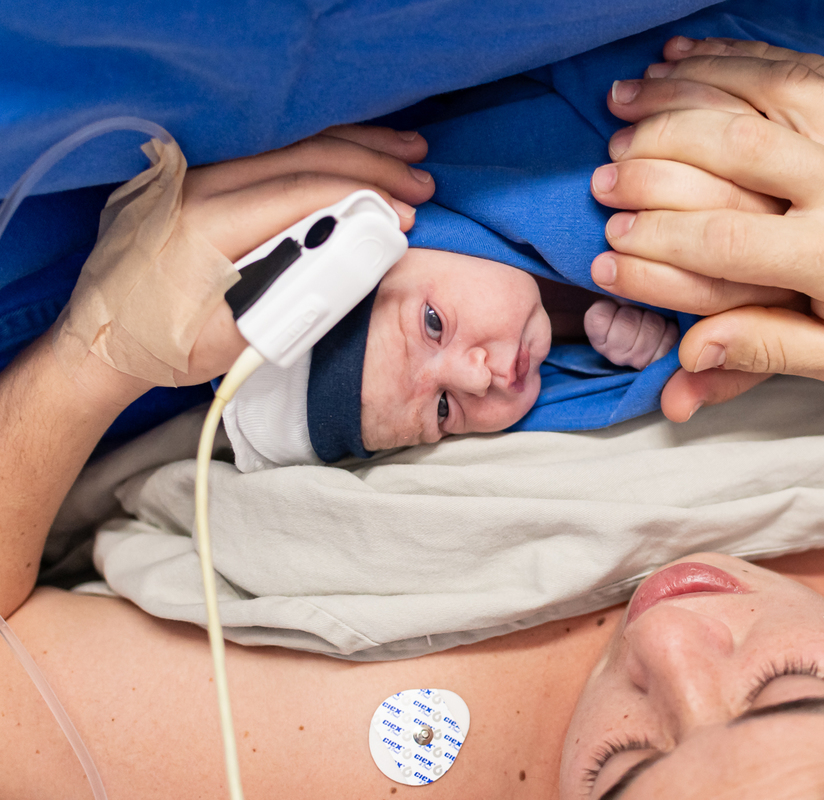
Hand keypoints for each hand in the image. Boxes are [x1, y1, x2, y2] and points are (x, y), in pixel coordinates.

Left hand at [176, 125, 435, 386]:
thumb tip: (356, 258)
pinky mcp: (198, 178)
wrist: (101, 340)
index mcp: (204, 224)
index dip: (362, 198)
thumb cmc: (166, 347)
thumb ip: (294, 296)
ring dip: (353, 147)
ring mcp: (195, 175)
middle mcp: (197, 185)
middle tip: (421, 181)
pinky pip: (270, 151)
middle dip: (371, 164)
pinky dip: (319, 150)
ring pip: (289, 145)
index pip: (299, 193)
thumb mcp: (237, 337)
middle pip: (301, 156)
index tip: (405, 214)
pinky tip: (353, 148)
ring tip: (406, 152)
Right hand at [591, 38, 823, 405]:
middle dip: (652, 155)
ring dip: (684, 88)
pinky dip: (739, 57)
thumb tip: (688, 356)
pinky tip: (690, 57)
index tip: (608, 244)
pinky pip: (800, 70)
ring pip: (761, 91)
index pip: (723, 242)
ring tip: (624, 96)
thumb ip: (769, 352)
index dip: (656, 244)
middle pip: (730, 149)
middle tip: (602, 170)